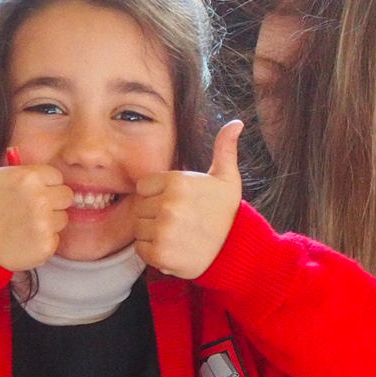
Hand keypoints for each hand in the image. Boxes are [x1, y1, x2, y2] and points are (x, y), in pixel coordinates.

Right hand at [0, 113, 69, 271]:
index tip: (25, 193)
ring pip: (63, 218)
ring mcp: (44, 224)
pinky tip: (24, 239)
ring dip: (49, 222)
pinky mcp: (46, 246)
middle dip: (51, 201)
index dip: (42, 184)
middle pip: (65, 196)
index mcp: (28, 177)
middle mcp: (40, 199)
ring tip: (23, 224)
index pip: (55, 177)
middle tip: (27, 209)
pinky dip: (44, 241)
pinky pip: (56, 240)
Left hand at [135, 122, 243, 279]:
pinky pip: (141, 249)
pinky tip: (173, 248)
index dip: (157, 195)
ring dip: (153, 234)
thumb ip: (224, 149)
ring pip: (139, 229)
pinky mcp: (160, 254)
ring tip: (176, 235)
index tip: (175, 203)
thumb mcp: (227, 178)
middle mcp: (169, 204)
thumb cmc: (227, 212)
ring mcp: (163, 230)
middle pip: (139, 207)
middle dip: (154, 214)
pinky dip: (153, 252)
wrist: (236, 250)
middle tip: (178, 221)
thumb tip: (236, 122)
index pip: (144, 186)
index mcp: (177, 181)